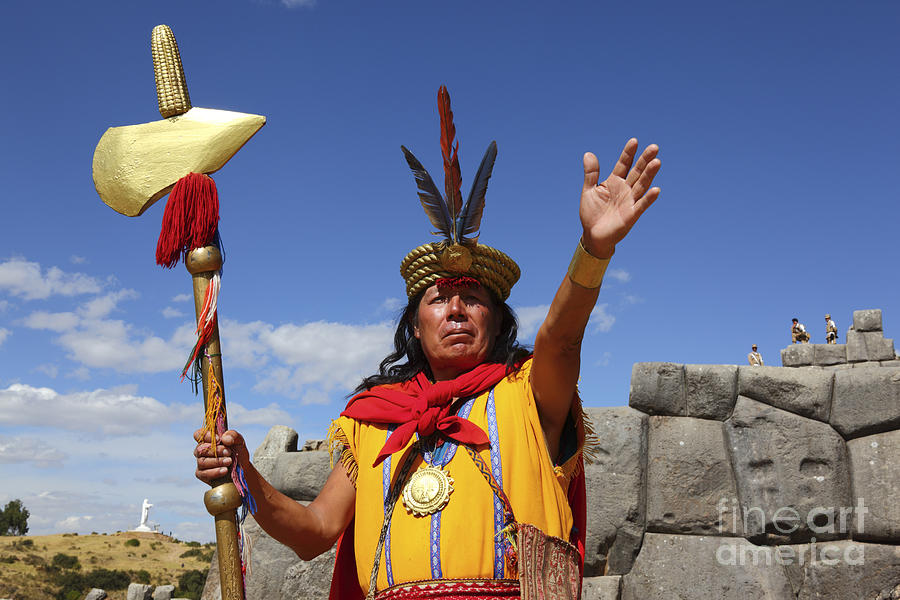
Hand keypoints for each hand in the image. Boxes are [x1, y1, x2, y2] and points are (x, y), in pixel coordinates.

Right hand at [193, 428, 246, 483]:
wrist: (242, 469)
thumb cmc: (238, 453)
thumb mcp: (239, 441)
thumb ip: (232, 435)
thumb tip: (224, 438)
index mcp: (208, 440)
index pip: (198, 434)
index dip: (206, 436)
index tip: (218, 439)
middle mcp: (202, 450)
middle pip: (200, 449)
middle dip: (216, 450)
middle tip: (228, 452)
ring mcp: (201, 463)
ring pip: (202, 462)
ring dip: (217, 461)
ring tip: (229, 461)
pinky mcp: (202, 475)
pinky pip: (203, 474)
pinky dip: (215, 472)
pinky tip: (225, 470)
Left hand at [580, 139, 660, 257]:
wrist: (592, 236)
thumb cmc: (591, 213)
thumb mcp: (589, 191)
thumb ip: (591, 174)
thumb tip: (588, 154)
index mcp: (614, 182)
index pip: (623, 164)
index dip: (628, 153)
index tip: (634, 141)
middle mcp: (625, 189)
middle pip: (637, 172)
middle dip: (644, 160)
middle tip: (654, 147)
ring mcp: (630, 201)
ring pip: (642, 185)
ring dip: (649, 174)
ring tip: (657, 161)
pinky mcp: (631, 215)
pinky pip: (642, 205)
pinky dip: (649, 198)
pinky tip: (656, 189)